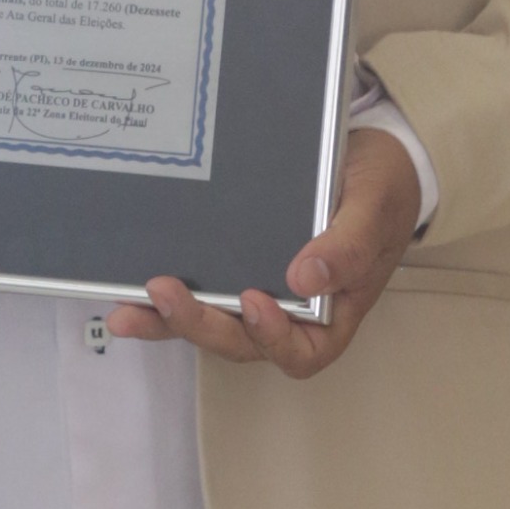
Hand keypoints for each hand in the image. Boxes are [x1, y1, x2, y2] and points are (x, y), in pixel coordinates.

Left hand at [106, 125, 420, 379]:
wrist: (369, 157)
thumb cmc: (383, 189)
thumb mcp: (375, 208)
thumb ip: (348, 247)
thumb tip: (305, 280)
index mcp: (333, 313)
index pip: (301, 351)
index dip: (273, 338)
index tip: (254, 302)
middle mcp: (291, 313)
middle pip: (243, 342)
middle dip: (202, 325)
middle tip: (166, 294)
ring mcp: (259, 292)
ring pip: (212, 323)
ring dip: (168, 321)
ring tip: (127, 310)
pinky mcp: (234, 268)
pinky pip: (200, 291)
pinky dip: (163, 298)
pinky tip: (129, 289)